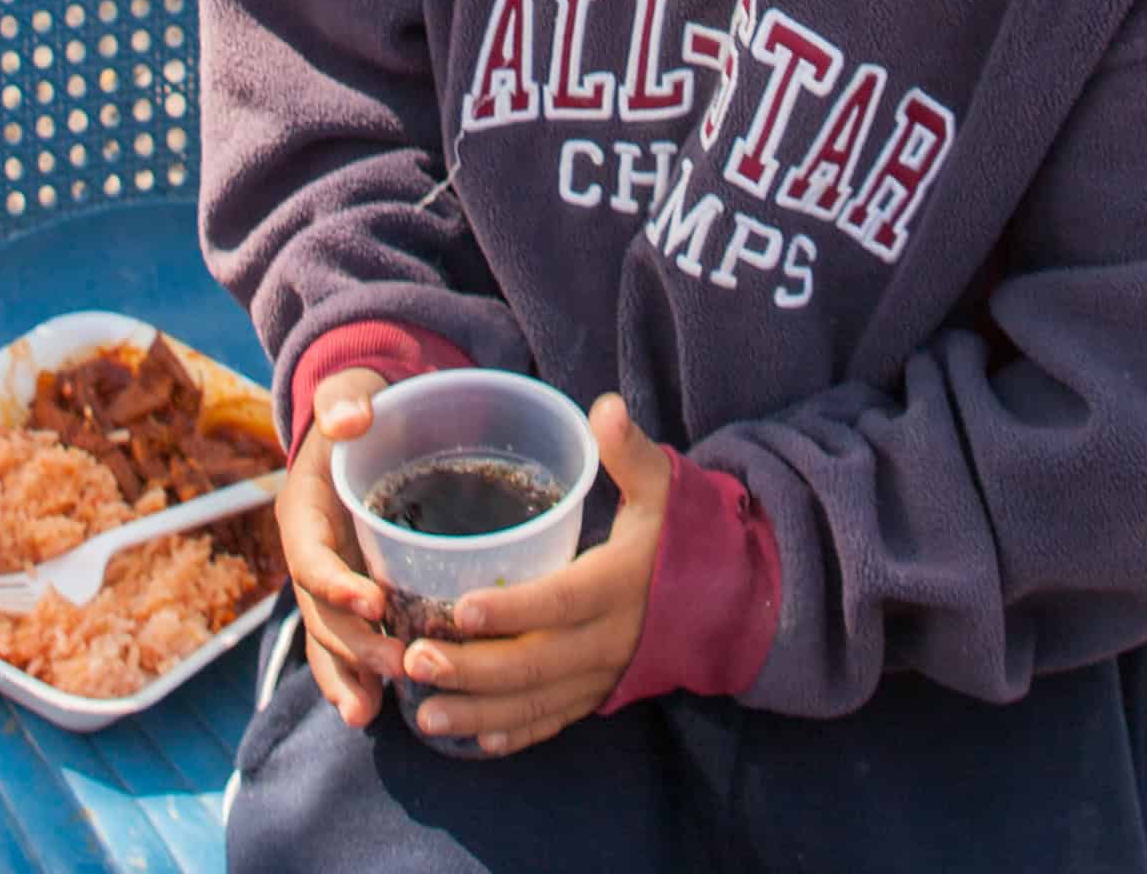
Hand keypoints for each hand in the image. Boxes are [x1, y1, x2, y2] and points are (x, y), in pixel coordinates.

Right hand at [274, 366, 403, 727]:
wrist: (368, 420)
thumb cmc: (361, 404)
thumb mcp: (350, 389)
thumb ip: (344, 400)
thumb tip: (347, 421)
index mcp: (302, 512)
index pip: (312, 558)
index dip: (336, 584)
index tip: (377, 603)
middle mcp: (311, 554)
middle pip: (320, 613)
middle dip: (352, 646)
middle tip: (400, 666)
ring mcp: (331, 579)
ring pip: (329, 638)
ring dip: (347, 675)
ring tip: (370, 714)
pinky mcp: (354, 591)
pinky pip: (348, 639)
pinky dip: (357, 674)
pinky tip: (378, 709)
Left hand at [399, 393, 671, 756]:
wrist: (731, 598)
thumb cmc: (680, 532)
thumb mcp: (662, 486)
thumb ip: (630, 451)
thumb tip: (604, 406)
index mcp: (617, 584)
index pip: (560, 602)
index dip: (513, 610)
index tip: (460, 610)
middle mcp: (608, 639)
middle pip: (535, 664)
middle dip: (473, 669)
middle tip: (415, 659)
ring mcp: (603, 674)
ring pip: (536, 702)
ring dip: (478, 711)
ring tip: (423, 712)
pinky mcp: (601, 694)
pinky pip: (555, 721)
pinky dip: (516, 734)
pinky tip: (475, 741)